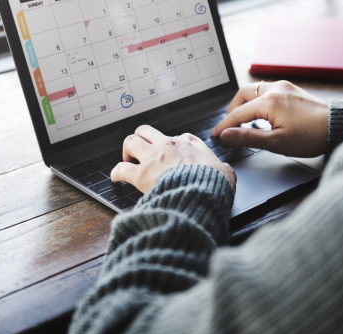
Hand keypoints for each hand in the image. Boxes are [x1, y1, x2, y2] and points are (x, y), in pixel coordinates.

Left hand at [111, 125, 236, 192]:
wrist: (204, 193)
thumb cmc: (215, 183)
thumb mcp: (226, 171)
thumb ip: (222, 168)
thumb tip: (225, 172)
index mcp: (189, 143)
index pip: (176, 137)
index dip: (169, 146)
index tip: (168, 155)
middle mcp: (169, 145)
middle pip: (146, 131)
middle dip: (141, 139)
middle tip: (140, 151)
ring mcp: (154, 157)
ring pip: (130, 141)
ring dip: (127, 150)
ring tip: (127, 160)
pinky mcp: (142, 173)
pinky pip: (121, 168)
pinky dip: (116, 172)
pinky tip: (116, 178)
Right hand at [211, 81, 329, 157]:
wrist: (338, 126)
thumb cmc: (311, 136)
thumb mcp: (275, 142)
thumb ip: (248, 137)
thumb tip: (226, 135)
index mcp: (268, 102)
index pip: (237, 113)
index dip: (224, 125)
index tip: (215, 134)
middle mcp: (275, 89)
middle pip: (242, 94)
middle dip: (232, 109)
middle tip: (228, 126)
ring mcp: (284, 87)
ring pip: (255, 90)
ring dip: (245, 103)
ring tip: (243, 121)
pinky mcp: (291, 89)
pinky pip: (267, 90)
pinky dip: (257, 100)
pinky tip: (261, 114)